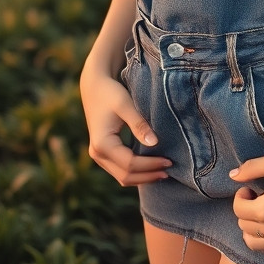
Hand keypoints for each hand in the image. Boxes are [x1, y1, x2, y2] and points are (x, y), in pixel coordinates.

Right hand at [80, 65, 171, 186]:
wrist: (94, 87)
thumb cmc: (110, 93)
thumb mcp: (126, 105)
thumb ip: (139, 125)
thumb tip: (155, 143)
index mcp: (102, 144)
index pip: (130, 163)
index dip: (150, 165)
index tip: (169, 161)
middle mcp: (97, 154)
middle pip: (125, 175)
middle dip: (148, 175)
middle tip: (169, 172)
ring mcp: (98, 155)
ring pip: (122, 176)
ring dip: (142, 177)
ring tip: (162, 172)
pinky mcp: (103, 153)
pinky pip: (120, 169)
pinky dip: (135, 171)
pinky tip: (150, 167)